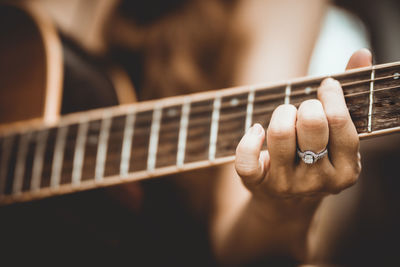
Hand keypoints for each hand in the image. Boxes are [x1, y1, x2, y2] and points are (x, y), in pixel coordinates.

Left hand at [235, 49, 371, 199]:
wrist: (286, 203)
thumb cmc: (315, 156)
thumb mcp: (336, 136)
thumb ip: (349, 96)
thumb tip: (362, 54)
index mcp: (346, 170)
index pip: (339, 121)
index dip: (331, 95)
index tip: (326, 86)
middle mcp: (318, 181)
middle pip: (311, 124)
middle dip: (307, 105)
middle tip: (305, 108)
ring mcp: (287, 184)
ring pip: (280, 134)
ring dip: (281, 114)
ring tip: (285, 116)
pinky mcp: (258, 184)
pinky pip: (247, 159)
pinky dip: (249, 138)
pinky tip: (256, 130)